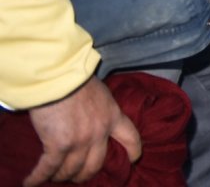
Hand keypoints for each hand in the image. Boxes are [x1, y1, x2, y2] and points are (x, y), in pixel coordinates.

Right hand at [25, 77, 140, 186]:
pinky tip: (30, 182)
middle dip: (84, 174)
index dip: (133, 150)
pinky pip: (48, 168)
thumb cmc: (77, 80)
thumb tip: (91, 118)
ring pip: (71, 169)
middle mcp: (99, 132)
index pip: (130, 136)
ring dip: (61, 175)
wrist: (60, 78)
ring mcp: (80, 141)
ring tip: (53, 176)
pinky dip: (38, 178)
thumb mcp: (100, 94)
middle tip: (76, 175)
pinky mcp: (58, 145)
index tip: (133, 159)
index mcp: (112, 116)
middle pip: (95, 164)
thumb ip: (100, 109)